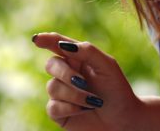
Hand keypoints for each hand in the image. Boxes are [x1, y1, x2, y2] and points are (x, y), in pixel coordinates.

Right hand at [32, 32, 146, 129]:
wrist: (123, 119)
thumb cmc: (117, 89)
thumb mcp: (107, 65)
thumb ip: (87, 51)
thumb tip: (62, 45)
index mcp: (77, 58)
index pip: (58, 44)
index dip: (46, 40)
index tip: (36, 39)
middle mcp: (66, 73)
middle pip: (51, 64)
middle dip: (65, 73)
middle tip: (82, 82)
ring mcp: (61, 93)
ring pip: (52, 87)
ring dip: (74, 94)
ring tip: (93, 101)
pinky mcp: (59, 112)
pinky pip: (52, 107)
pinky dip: (69, 108)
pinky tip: (83, 110)